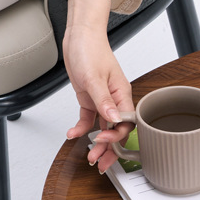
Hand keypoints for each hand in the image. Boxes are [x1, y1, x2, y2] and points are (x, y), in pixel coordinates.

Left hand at [63, 0, 133, 173]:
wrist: (79, 36)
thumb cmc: (91, 50)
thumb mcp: (94, 77)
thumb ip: (103, 101)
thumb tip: (114, 120)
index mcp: (122, 95)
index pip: (126, 123)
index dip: (117, 137)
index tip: (104, 142)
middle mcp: (114, 101)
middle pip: (116, 131)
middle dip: (109, 149)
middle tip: (99, 163)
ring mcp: (102, 101)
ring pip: (103, 129)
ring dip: (97, 144)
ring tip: (90, 157)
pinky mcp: (90, 100)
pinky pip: (89, 119)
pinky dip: (82, 129)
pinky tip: (73, 134)